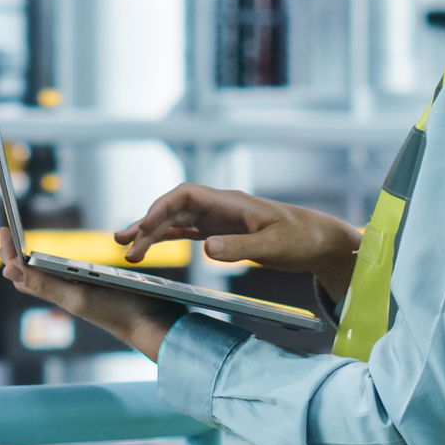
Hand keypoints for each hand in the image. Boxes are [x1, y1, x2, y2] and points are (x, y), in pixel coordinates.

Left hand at [0, 229, 178, 361]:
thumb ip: (45, 283)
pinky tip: (63, 264)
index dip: (9, 253)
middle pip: (31, 275)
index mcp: (58, 293)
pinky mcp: (97, 290)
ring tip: (24, 250)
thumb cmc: (117, 310)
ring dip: (33, 263)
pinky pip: (68, 278)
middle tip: (6, 235)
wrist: (152, 325)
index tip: (3, 229)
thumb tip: (7, 268)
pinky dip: (58, 267)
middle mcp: (66, 293)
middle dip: (15, 256)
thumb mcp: (77, 296)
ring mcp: (81, 292)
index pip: (22, 273)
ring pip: (47, 278)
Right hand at [115, 184, 359, 294]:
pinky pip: (187, 231)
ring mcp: (218, 218)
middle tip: (124, 246)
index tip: (143, 229)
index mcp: (230, 202)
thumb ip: (240, 248)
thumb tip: (207, 248)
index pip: (186, 196)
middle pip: (174, 208)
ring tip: (125, 246)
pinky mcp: (221, 232)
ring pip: (176, 220)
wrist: (319, 240)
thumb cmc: (300, 239)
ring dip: (151, 231)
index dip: (161, 209)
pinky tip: (149, 245)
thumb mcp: (273, 247)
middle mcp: (219, 206)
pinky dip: (167, 237)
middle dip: (147, 224)